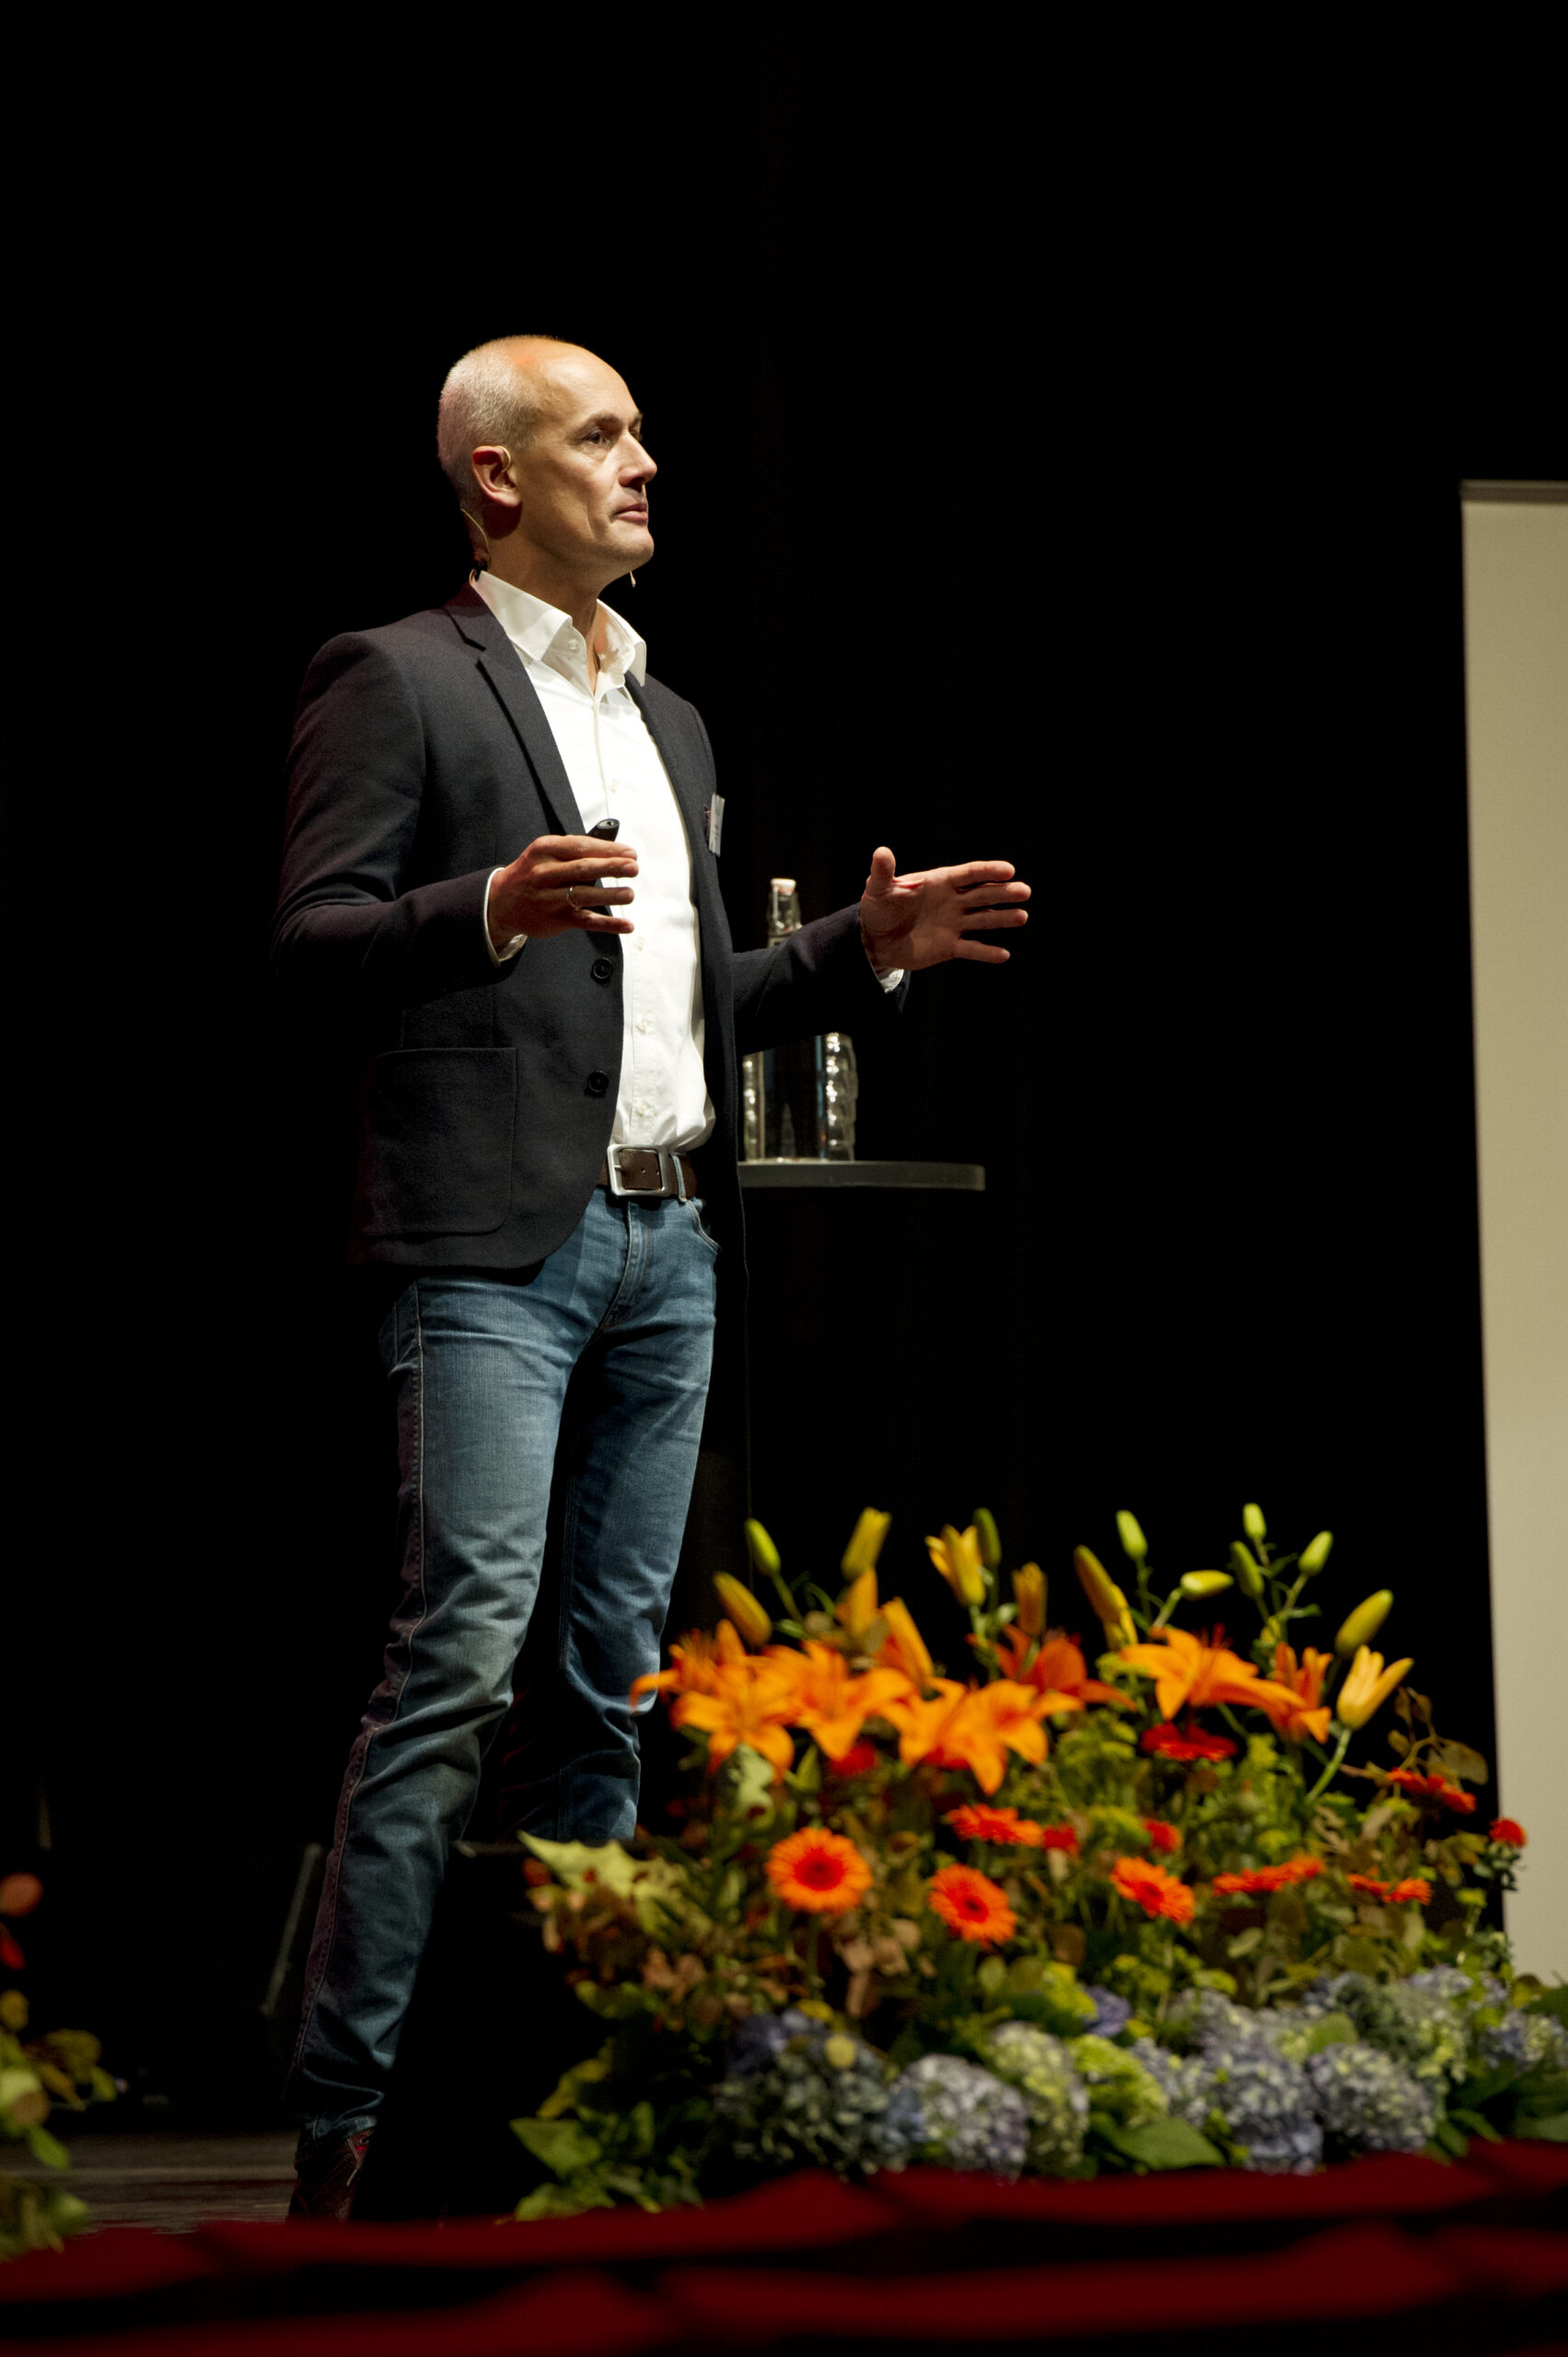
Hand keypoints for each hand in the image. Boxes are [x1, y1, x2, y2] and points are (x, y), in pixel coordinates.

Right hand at [487, 833, 637, 946]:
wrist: (502, 903)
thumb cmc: (532, 874)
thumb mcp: (545, 854)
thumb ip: (575, 851)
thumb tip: (615, 851)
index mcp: (543, 850)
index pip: (580, 846)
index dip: (608, 849)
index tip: (630, 853)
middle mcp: (544, 873)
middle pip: (582, 869)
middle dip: (611, 868)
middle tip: (633, 868)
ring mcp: (549, 898)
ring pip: (583, 895)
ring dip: (609, 895)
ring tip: (629, 895)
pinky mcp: (556, 919)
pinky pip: (586, 922)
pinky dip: (608, 924)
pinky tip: (626, 925)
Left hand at [858, 847, 1028, 973]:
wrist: (875, 940)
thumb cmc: (878, 908)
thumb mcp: (878, 888)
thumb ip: (883, 872)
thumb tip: (881, 852)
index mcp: (940, 882)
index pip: (969, 874)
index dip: (988, 871)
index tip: (1008, 870)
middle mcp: (952, 901)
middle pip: (983, 895)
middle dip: (1003, 893)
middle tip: (1024, 892)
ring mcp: (953, 924)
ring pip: (983, 919)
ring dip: (1002, 919)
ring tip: (1021, 917)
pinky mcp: (950, 947)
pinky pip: (972, 949)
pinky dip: (986, 953)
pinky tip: (1003, 955)